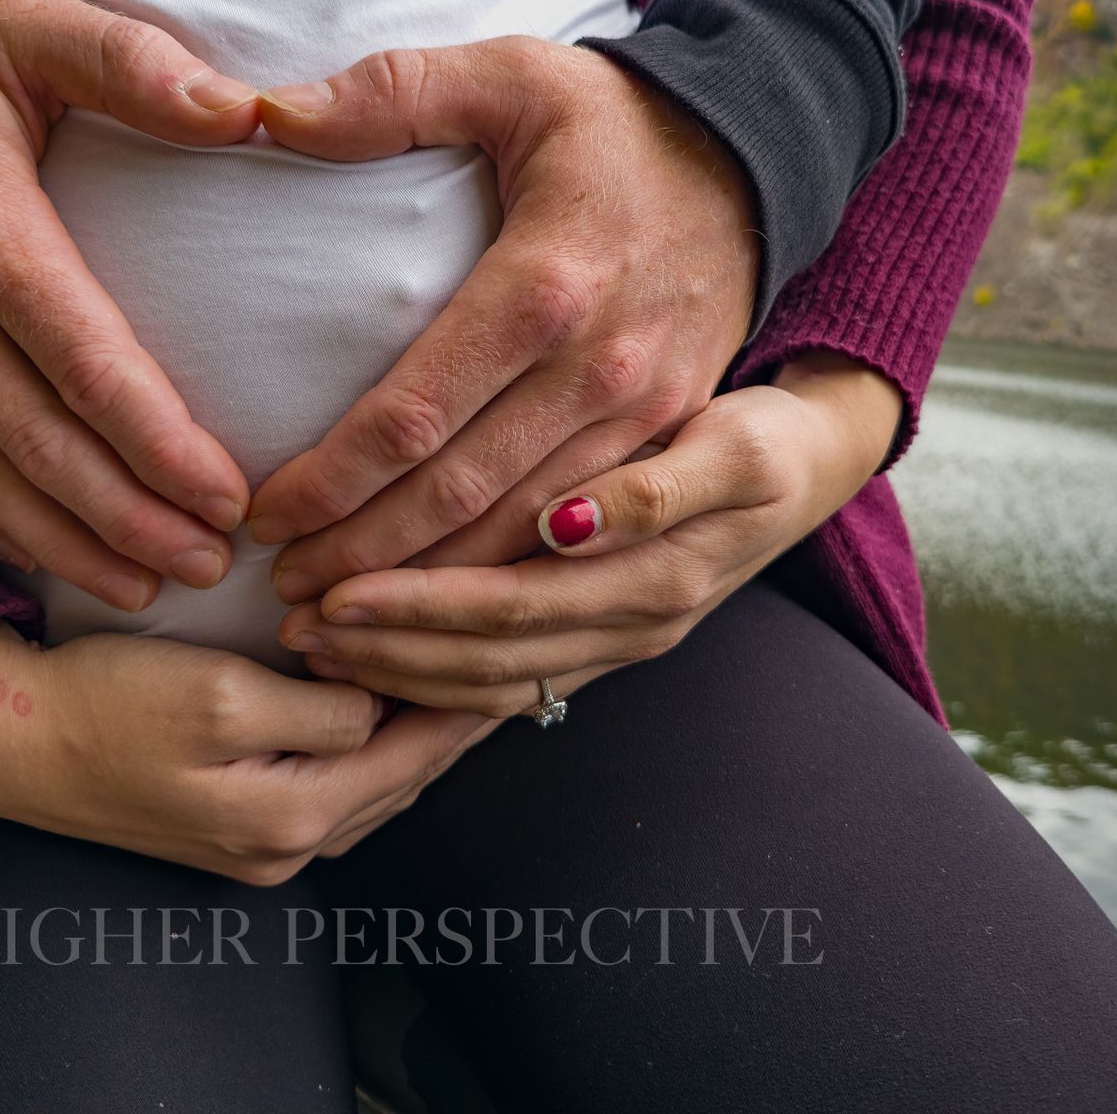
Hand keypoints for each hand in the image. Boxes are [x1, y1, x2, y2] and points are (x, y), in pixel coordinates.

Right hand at [0, 0, 259, 610]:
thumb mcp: (27, 23)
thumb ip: (135, 63)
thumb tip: (247, 113)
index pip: (85, 365)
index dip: (162, 445)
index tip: (232, 496)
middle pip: (39, 445)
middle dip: (132, 519)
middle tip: (216, 564)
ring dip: (69, 544)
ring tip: (153, 584)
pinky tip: (53, 557)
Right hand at [0, 622, 494, 883]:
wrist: (10, 740)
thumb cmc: (107, 708)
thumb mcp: (226, 696)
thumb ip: (321, 709)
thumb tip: (380, 705)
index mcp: (292, 819)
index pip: (413, 757)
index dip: (462, 700)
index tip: (505, 652)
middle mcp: (284, 847)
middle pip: (400, 780)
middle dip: (451, 722)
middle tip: (501, 663)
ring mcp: (257, 844)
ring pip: (370, 786)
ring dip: (414, 735)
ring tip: (457, 681)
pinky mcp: (232, 825)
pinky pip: (331, 787)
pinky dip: (369, 747)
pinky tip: (383, 707)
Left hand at [246, 37, 759, 599]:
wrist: (759, 152)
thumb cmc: (615, 119)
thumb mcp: (509, 74)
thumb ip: (387, 93)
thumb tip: (260, 113)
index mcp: (543, 285)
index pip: (414, 414)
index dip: (330, 479)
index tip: (261, 516)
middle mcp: (600, 368)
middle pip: (459, 496)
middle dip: (361, 558)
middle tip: (278, 595)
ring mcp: (646, 414)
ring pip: (520, 536)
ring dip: (427, 589)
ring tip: (337, 617)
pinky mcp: (673, 436)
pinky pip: (580, 537)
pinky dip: (506, 581)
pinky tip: (443, 606)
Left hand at [273, 352, 902, 714]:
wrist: (822, 461)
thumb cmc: (769, 438)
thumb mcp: (737, 448)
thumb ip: (656, 490)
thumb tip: (565, 527)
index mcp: (656, 572)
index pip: (508, 598)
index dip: (416, 600)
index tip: (329, 581)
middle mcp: (636, 620)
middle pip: (489, 652)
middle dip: (387, 643)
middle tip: (294, 623)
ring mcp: (625, 639)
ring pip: (496, 675)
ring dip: (402, 666)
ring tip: (314, 644)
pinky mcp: (614, 636)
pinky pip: (516, 678)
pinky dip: (442, 678)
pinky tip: (381, 665)